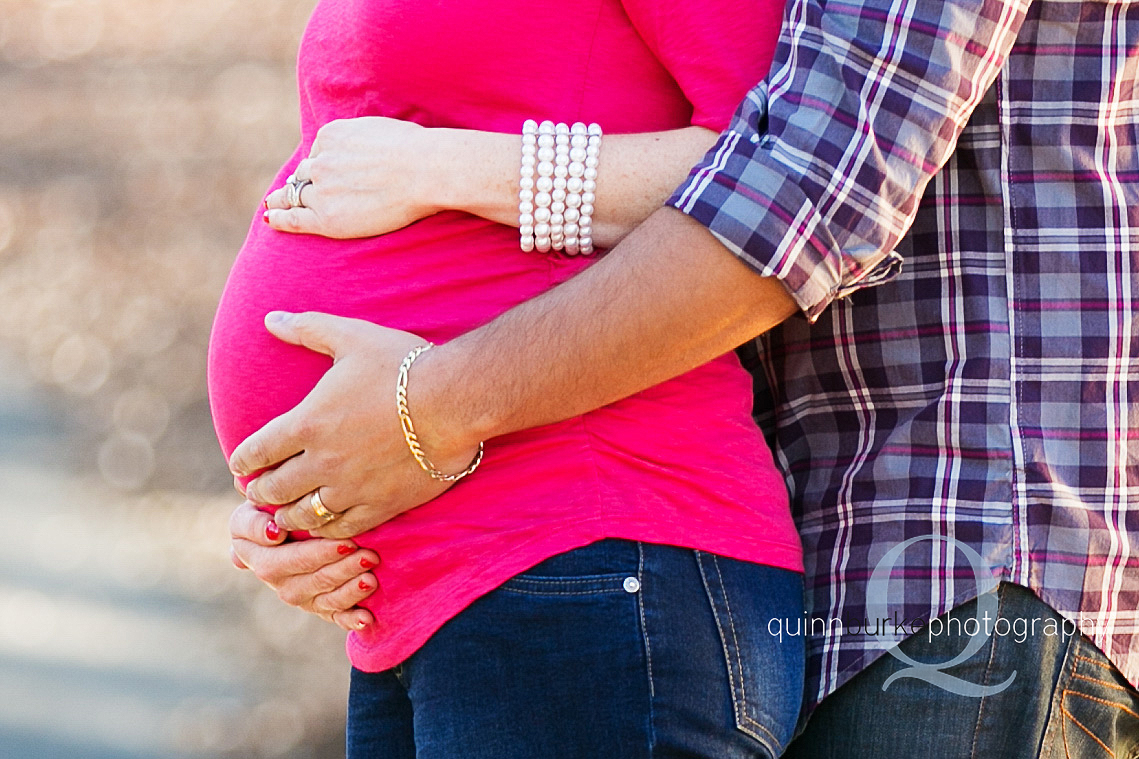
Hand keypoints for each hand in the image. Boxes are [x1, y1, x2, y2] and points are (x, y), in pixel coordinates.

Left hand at [229, 311, 480, 537]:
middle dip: (260, 490)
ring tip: (283, 513)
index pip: (256, 451)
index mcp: (306, 424)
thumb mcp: (351, 336)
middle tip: (257, 490)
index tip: (240, 464)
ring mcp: (350, 489)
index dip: (243, 459)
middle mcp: (321, 462)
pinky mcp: (379, 507)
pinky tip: (323, 524)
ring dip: (286, 514)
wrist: (454, 403)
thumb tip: (271, 317)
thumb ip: (307, 328)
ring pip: (302, 515)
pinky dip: (324, 530)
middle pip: (273, 489)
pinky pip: (339, 530)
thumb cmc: (403, 366)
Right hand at [229, 500, 379, 630]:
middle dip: (342, 570)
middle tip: (370, 556)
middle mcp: (277, 582)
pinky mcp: (318, 604)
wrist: (284, 518)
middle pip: (311, 582)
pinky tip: (366, 618)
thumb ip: (254, 523)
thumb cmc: (270, 507)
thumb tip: (273, 534)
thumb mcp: (252, 510)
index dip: (317, 554)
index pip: (287, 562)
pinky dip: (350, 619)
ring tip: (372, 579)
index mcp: (257, 558)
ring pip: (325, 600)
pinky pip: (334, 617)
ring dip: (350, 592)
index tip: (347, 543)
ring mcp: (299, 595)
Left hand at [263, 117, 441, 238]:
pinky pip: (294, 218)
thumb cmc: (417, 150)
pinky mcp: (326, 217)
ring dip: (285, 198)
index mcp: (331, 135)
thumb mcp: (383, 128)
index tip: (322, 174)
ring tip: (275, 205)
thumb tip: (370, 144)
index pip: (319, 153)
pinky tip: (271, 219)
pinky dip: (279, 218)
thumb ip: (365, 138)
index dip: (321, 164)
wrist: (425, 171)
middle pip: (303, 174)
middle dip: (300, 181)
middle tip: (290, 190)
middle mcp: (321, 162)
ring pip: (295, 194)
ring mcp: (321, 190)